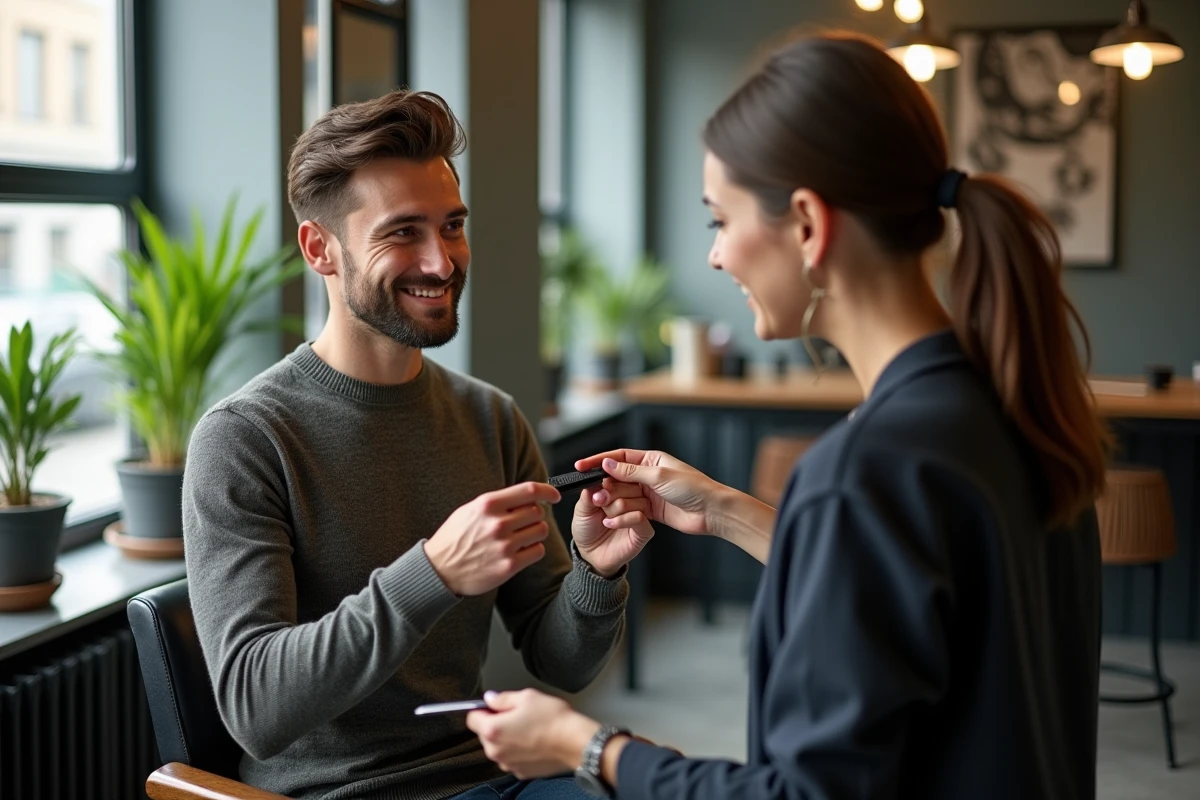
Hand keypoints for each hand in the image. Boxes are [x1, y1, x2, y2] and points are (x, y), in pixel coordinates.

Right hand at [424, 482, 560, 595]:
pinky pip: (537, 551)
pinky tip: (520, 551)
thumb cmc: (454, 538)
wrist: (439, 569)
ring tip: (520, 537)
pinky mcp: (509, 566)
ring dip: (535, 532)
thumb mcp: (470, 510)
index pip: (529, 491)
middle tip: (524, 523)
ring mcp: (504, 545)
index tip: (554, 495)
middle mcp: (498, 523)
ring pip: (541, 530)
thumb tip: (526, 497)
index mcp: (488, 504)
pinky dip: (533, 550)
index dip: (547, 491)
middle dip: (534, 516)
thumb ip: (498, 503)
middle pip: (537, 512)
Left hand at [466, 689, 599, 778]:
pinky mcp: (521, 772)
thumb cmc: (554, 720)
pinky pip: (513, 757)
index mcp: (493, 730)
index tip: (495, 706)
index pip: (471, 718)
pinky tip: (535, 740)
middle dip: (497, 724)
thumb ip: (503, 698)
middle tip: (518, 714)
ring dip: (508, 738)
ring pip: (499, 747)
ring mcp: (508, 764)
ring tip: (530, 728)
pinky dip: (519, 750)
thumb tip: (491, 699)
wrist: (575, 743)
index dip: (483, 709)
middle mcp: (496, 751)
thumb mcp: (527, 697)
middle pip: (485, 734)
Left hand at [571, 478, 653, 576]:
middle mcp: (632, 499)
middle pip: (630, 485)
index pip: (621, 475)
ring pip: (635, 500)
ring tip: (604, 517)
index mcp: (619, 490)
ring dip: (615, 508)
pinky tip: (609, 524)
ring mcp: (640, 514)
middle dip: (611, 493)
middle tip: (599, 502)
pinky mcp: (644, 530)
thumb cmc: (587, 530)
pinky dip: (622, 519)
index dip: (610, 477)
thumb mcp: (582, 509)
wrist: (590, 555)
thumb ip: (589, 493)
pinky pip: (639, 517)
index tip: (599, 484)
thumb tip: (595, 479)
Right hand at [575, 450, 719, 537]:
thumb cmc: (692, 488)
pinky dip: (621, 513)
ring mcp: (649, 493)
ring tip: (601, 505)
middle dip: (604, 484)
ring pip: (622, 495)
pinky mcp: (651, 510)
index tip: (581, 466)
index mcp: (651, 459)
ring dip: (612, 500)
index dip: (598, 461)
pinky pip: (630, 510)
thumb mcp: (658, 476)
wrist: (712, 512)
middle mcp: (648, 474)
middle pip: (618, 477)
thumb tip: (607, 464)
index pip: (619, 457)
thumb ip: (631, 471)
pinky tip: (610, 517)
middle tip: (591, 492)